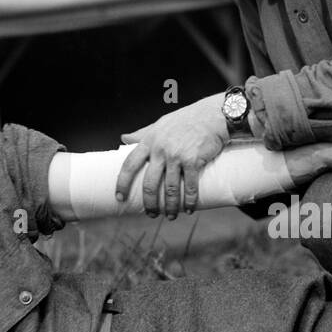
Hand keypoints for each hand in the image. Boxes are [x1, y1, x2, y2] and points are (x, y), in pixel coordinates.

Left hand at [117, 94, 229, 217]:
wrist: (212, 115)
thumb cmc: (186, 120)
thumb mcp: (159, 124)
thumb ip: (142, 133)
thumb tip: (123, 138)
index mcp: (149, 141)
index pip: (129, 165)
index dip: (122, 183)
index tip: (119, 198)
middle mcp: (160, 150)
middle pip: (149, 184)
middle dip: (149, 203)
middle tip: (151, 214)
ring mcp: (177, 156)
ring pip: (170, 189)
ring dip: (170, 207)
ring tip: (171, 216)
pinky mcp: (193, 161)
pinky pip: (189, 187)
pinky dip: (189, 202)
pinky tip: (189, 210)